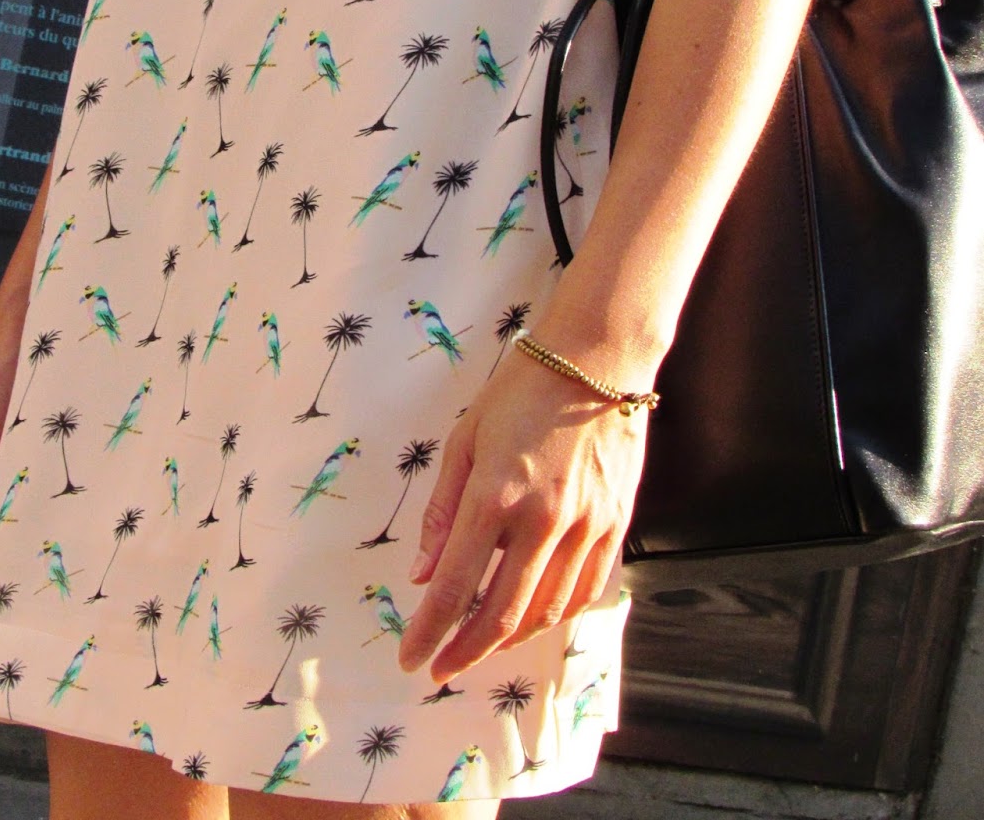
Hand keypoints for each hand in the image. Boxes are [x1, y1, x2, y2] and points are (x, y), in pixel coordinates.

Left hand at [396, 345, 647, 683]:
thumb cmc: (520, 391)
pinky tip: (535, 618)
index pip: (455, 585)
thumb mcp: (464, 440)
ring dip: (510, 639)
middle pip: (501, 614)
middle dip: (465, 650)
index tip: (411, 658)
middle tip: (443, 667)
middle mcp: (543, 520)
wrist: (596, 360)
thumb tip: (421, 574)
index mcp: (495, 495)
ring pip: (547, 611)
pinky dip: (557, 616)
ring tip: (483, 643)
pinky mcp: (616, 524)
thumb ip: (442, 512)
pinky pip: (586, 591)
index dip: (429, 630)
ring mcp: (585, 525)